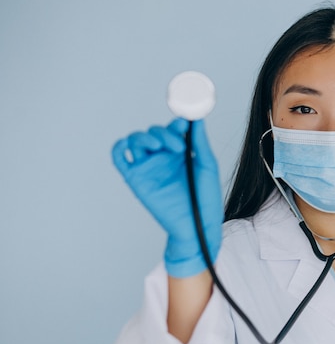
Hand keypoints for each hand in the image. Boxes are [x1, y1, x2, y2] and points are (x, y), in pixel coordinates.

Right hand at [111, 118, 222, 277]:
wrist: (198, 224)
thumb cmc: (205, 198)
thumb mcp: (207, 166)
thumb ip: (199, 142)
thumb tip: (196, 118)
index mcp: (181, 152)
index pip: (173, 129)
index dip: (176, 123)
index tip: (184, 123)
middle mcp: (163, 157)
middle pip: (154, 132)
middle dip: (164, 133)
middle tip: (178, 145)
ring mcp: (148, 167)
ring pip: (137, 141)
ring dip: (145, 137)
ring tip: (160, 148)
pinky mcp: (136, 179)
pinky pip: (120, 159)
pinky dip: (119, 147)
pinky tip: (127, 143)